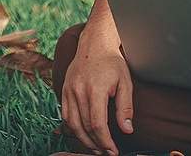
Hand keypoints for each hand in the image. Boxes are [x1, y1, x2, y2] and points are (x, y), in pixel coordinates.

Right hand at [60, 40, 133, 155]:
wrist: (93, 45)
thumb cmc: (112, 63)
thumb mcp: (125, 83)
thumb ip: (125, 108)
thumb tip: (127, 130)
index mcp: (95, 89)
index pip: (97, 123)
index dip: (105, 141)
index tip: (113, 150)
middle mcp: (78, 91)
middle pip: (84, 126)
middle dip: (96, 144)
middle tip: (106, 152)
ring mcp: (68, 90)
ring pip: (72, 123)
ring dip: (83, 139)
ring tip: (95, 147)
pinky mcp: (64, 90)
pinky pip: (65, 114)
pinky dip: (72, 127)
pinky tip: (82, 133)